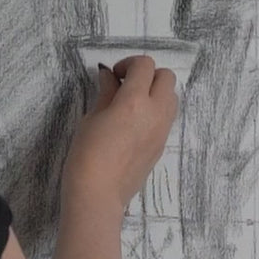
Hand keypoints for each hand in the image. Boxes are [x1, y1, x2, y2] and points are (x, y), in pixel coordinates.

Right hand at [61, 53, 178, 213]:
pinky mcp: (161, 145)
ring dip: (156, 92)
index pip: (145, 65)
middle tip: (126, 86)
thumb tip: (109, 76)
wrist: (98, 194)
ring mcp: (162, 130)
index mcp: (135, 101)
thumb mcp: (91, 118)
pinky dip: (156, 111)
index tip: (114, 75)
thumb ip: (106, 93)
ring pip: (172, 97)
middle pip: (166, 77)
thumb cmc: (86, 155)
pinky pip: (167, 117)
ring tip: (133, 104)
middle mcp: (155, 113)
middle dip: (148, 75)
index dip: (128, 64)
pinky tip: (135, 123)